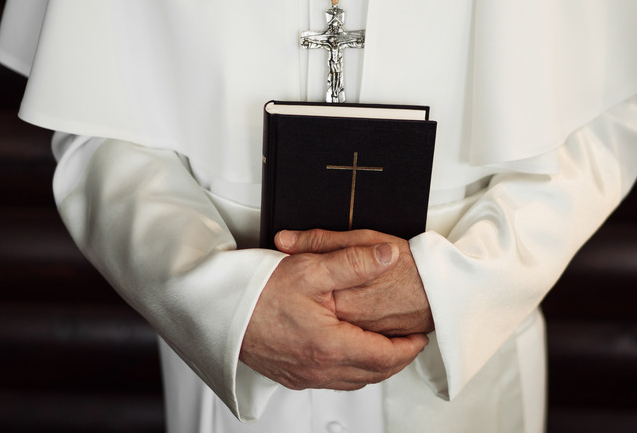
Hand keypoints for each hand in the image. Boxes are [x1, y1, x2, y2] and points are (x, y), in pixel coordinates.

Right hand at [240, 243, 428, 389]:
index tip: (419, 335)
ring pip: (353, 380)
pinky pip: (331, 380)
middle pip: (374, 373)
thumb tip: (386, 256)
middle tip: (409, 342)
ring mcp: (303, 375)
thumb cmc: (257, 291)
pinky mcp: (290, 375)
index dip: (408, 346)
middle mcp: (318, 368)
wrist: (217, 308)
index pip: (386, 357)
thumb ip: (354, 261)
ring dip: (374, 366)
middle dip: (397, 358)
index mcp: (330, 346)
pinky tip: (348, 352)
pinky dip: (350, 370)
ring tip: (385, 346)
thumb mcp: (311, 267)